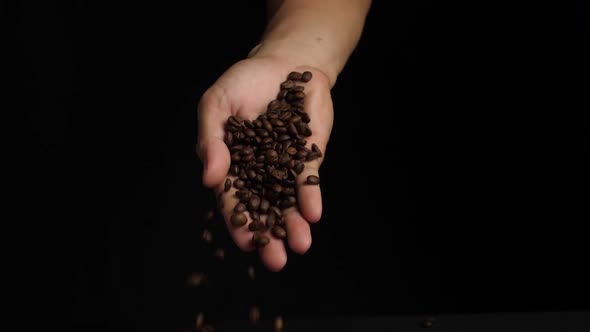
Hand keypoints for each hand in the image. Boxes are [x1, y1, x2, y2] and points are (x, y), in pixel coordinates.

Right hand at [197, 56, 333, 270]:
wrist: (285, 61)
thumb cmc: (243, 82)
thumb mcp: (216, 104)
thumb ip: (211, 140)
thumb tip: (209, 179)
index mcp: (232, 166)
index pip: (234, 201)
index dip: (239, 224)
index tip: (247, 244)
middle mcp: (259, 172)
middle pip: (263, 210)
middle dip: (269, 236)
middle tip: (276, 260)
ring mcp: (285, 165)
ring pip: (288, 201)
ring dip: (294, 224)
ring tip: (300, 244)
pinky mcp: (309, 156)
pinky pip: (309, 179)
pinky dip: (310, 196)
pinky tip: (313, 213)